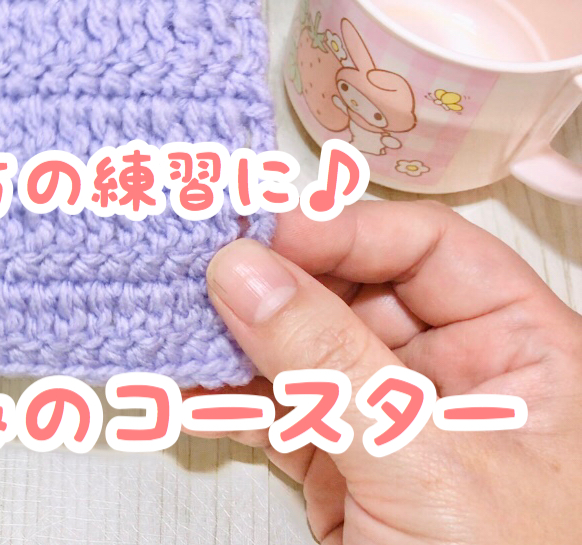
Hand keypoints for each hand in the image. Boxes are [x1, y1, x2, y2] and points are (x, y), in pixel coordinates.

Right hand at [205, 200, 581, 543]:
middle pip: (355, 291)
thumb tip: (243, 271)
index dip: (344, 232)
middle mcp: (461, 374)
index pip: (428, 250)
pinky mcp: (350, 469)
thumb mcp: (424, 460)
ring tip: (177, 327)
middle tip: (200, 278)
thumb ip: (328, 361)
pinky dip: (234, 404)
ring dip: (241, 343)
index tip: (262, 239)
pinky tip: (192, 391)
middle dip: (276, 286)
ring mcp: (398, 423)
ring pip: (307, 351)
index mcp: (524, 349)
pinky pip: (283, 412)